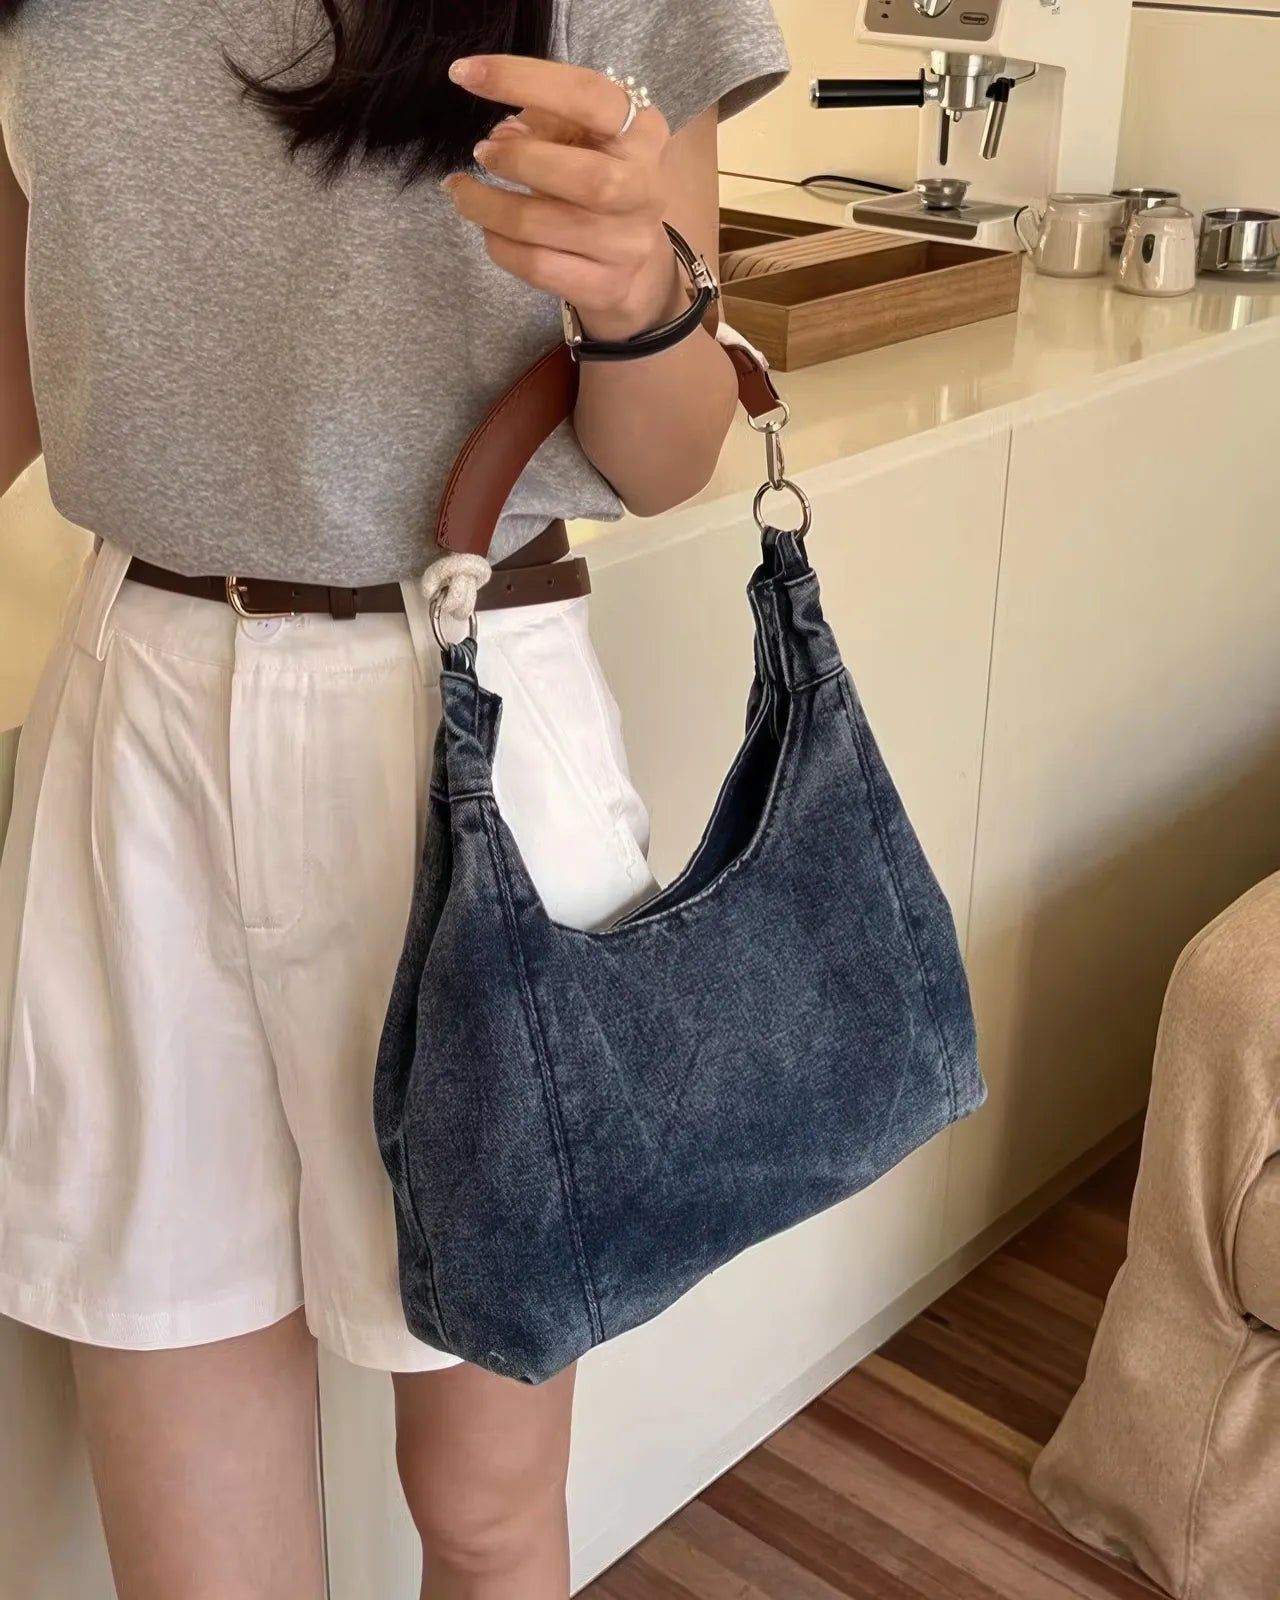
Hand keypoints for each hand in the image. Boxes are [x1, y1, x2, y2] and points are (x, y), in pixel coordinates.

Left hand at [442, 56, 684, 342]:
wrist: (636, 264)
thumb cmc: (600, 180)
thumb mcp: (583, 138)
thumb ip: (546, 124)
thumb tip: (502, 137)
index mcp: (642, 133)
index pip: (586, 96)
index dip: (522, 80)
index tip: (464, 74)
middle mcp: (644, 189)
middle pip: (586, 178)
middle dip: (519, 161)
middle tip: (480, 153)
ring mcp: (627, 245)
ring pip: (545, 226)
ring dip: (488, 206)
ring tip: (463, 192)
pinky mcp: (604, 287)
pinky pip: (537, 266)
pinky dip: (499, 244)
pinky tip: (488, 228)